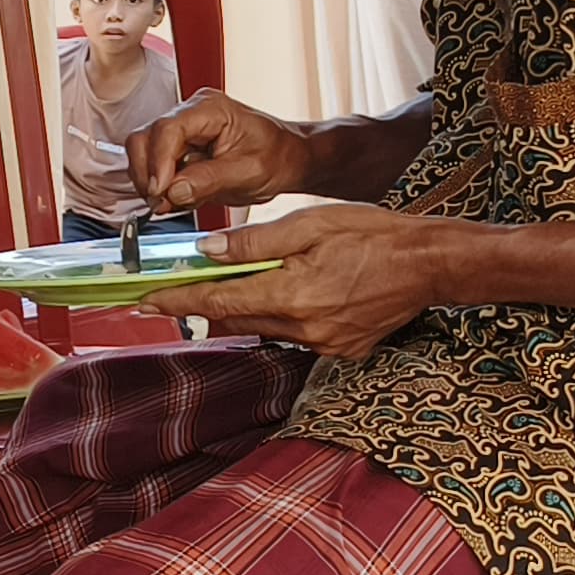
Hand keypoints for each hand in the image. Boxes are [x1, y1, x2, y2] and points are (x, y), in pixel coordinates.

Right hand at [131, 90, 312, 215]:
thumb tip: (172, 191)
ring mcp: (181, 129)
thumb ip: (209, 180)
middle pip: (145, 138)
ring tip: (171, 203)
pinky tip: (175, 197)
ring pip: (143, 152)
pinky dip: (158, 185)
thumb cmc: (277, 157)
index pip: (167, 130)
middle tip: (161, 203)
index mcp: (210, 109)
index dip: (158, 163)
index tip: (160, 192)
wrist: (288, 159)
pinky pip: (153, 164)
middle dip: (148, 174)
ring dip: (151, 181)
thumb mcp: (249, 172)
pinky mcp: (178, 147)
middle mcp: (189, 113)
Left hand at [140, 205, 456, 362]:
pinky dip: (281, 315)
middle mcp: (305, 330)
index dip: (177, 301)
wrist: (431, 265)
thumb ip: (255, 243)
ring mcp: (325, 346)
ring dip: (246, 307)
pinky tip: (291, 292)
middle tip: (176, 287)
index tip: (142, 301)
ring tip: (238, 281)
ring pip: (264, 327)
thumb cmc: (375, 235)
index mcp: (293, 295)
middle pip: (237, 318)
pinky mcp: (341, 350)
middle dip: (207, 303)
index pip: (218, 302)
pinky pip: (294, 335)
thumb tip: (207, 252)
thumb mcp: (311, 224)